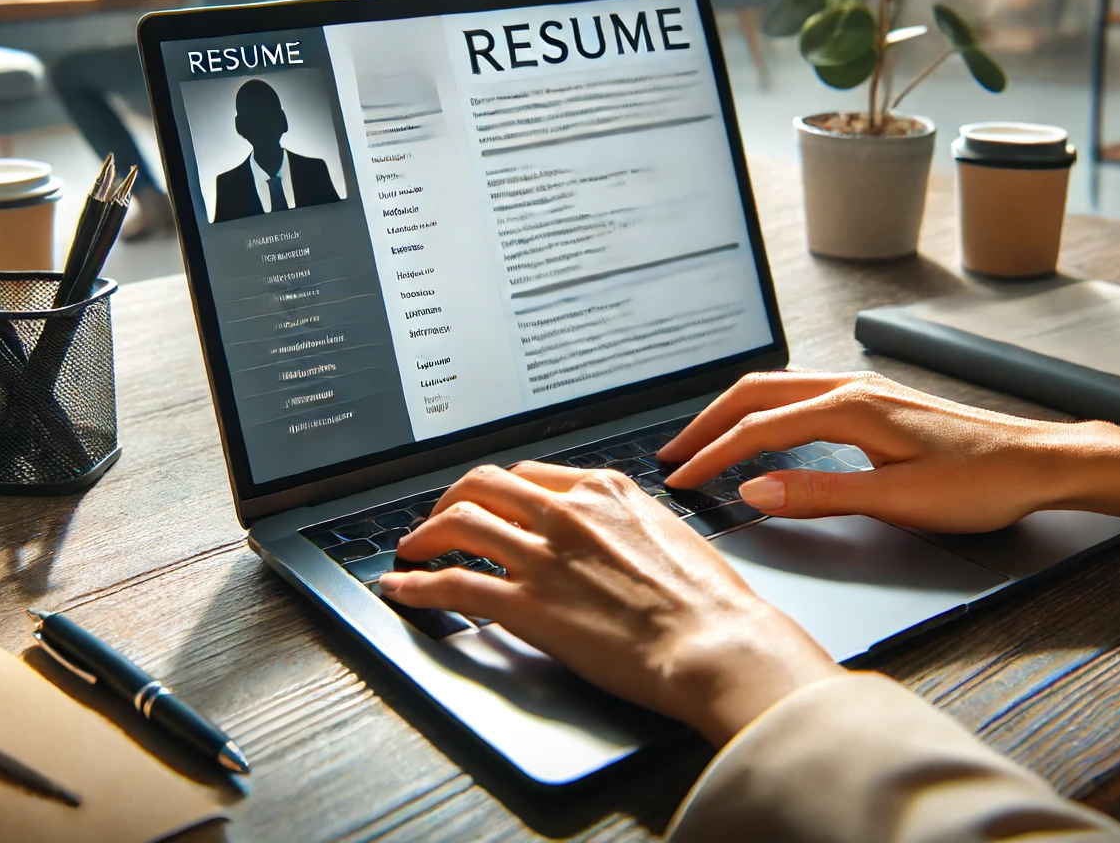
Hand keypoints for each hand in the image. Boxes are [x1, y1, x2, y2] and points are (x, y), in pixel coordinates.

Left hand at [378, 462, 841, 745]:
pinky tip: (402, 590)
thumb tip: (609, 535)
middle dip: (450, 500)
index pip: (529, 475)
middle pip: (484, 484)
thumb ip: (626, 525)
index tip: (486, 504)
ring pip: (459, 523)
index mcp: (605, 491)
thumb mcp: (670, 536)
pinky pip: (453, 584)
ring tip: (412, 550)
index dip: (497, 491)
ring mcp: (545, 556)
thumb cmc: (709, 603)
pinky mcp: (528, 604)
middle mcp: (569, 513)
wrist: (717, 644)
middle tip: (438, 521)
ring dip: (424, 536)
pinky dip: (416, 585)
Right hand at [659, 371, 1119, 540]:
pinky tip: (767, 429)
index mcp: (851, 408)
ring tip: (706, 439)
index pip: (758, 429)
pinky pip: (803, 393)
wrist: (1045, 461)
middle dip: (708, 421)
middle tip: (672, 453)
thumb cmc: (983, 483)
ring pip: (779, 387)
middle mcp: (853, 387)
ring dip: (736, 411)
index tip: (680, 479)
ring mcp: (867, 389)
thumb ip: (819, 495)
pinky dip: (767, 409)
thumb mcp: (897, 501)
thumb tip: (755, 492)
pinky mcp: (879, 401)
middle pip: (758, 392)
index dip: (712, 455)